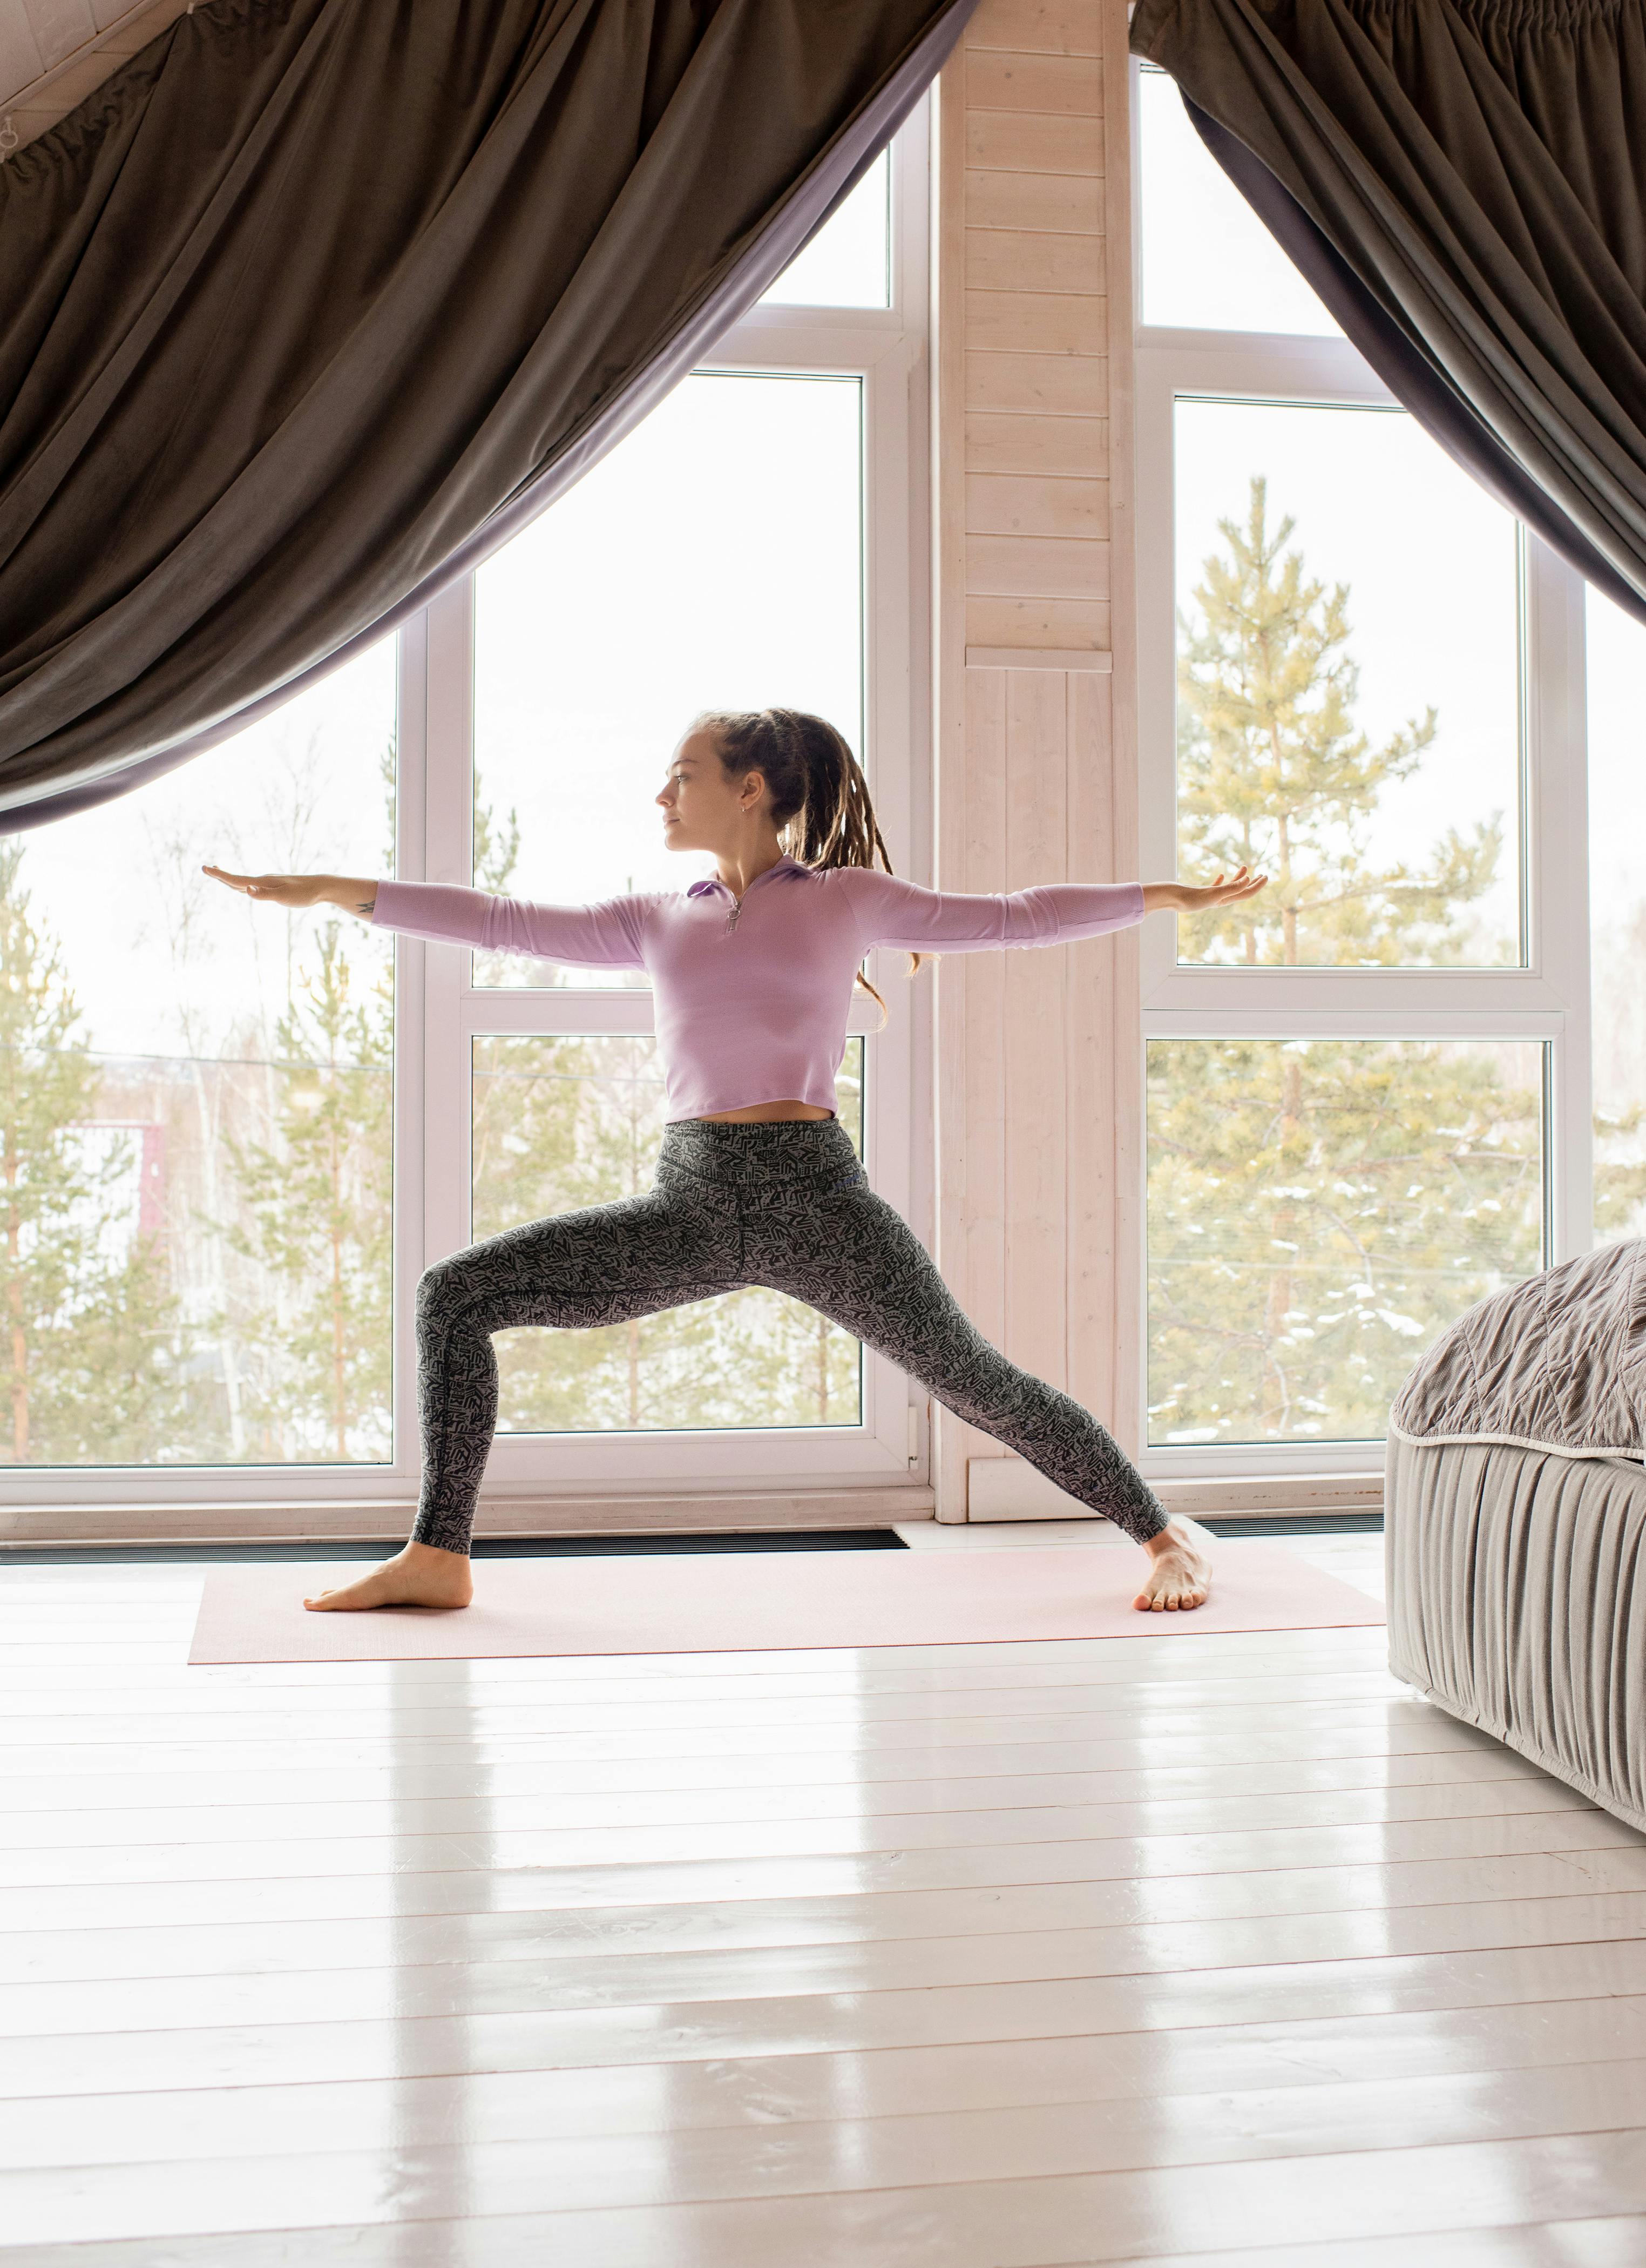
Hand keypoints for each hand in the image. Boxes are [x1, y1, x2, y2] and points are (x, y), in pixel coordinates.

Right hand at [203, 866, 375, 915]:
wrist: (320, 887)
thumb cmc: (303, 894)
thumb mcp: (284, 897)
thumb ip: (264, 894)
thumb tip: (245, 890)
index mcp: (262, 882)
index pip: (236, 879)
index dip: (219, 875)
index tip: (204, 868)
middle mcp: (263, 880)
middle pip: (236, 879)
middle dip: (220, 875)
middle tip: (205, 868)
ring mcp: (268, 883)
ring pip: (244, 882)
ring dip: (230, 879)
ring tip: (219, 874)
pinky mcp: (275, 887)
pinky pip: (253, 886)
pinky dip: (242, 885)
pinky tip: (243, 887)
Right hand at [1143, 866, 1267, 914]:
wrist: (1170, 898)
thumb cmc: (1190, 898)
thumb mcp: (1213, 893)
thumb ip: (1231, 888)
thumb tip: (1248, 880)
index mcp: (1224, 900)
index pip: (1246, 893)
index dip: (1258, 885)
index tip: (1266, 876)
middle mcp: (1219, 900)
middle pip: (1241, 891)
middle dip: (1253, 883)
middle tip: (1263, 874)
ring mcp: (1210, 896)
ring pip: (1229, 887)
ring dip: (1239, 878)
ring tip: (1245, 867)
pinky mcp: (1201, 892)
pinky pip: (1215, 887)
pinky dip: (1222, 881)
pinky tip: (1221, 874)